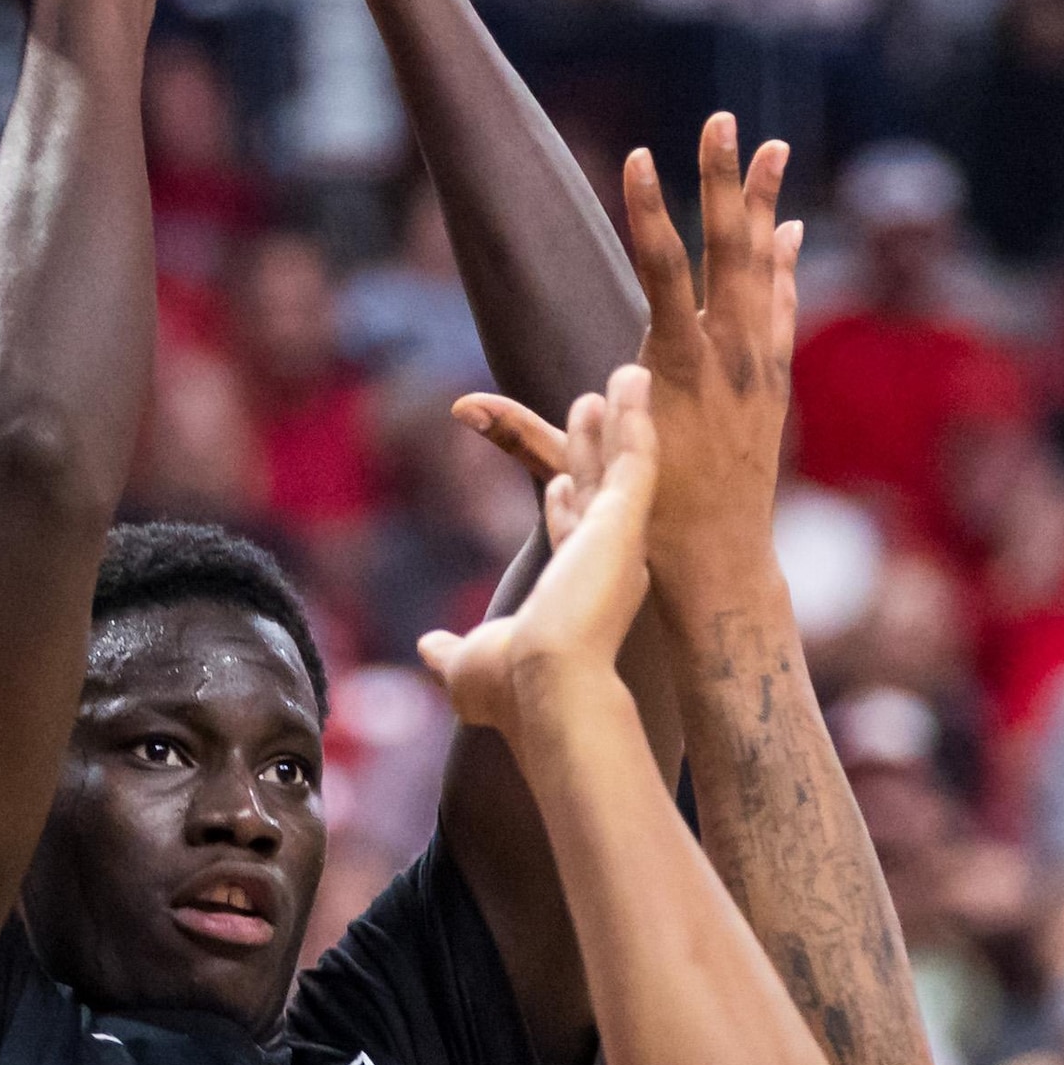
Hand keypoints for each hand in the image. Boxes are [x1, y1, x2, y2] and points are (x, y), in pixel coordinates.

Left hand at [418, 368, 658, 731]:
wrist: (547, 688)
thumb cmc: (512, 688)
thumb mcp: (466, 663)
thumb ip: (447, 651)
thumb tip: (426, 648)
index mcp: (575, 595)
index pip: (569, 539)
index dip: (562, 508)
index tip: (552, 482)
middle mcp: (605, 564)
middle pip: (598, 491)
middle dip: (594, 451)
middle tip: (594, 406)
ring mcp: (620, 539)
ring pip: (624, 465)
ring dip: (623, 421)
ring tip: (627, 376)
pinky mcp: (627, 518)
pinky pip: (637, 456)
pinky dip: (636, 418)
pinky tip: (633, 380)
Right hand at [454, 117, 794, 600]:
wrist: (719, 565)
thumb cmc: (642, 518)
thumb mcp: (581, 472)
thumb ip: (521, 435)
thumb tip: (459, 410)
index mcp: (673, 372)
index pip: (662, 274)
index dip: (648, 214)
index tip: (638, 158)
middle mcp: (724, 360)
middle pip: (725, 252)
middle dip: (721, 182)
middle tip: (722, 122)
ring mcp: (757, 368)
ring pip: (761, 269)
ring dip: (762, 206)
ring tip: (769, 146)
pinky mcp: (773, 383)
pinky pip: (779, 308)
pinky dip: (781, 266)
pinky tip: (785, 229)